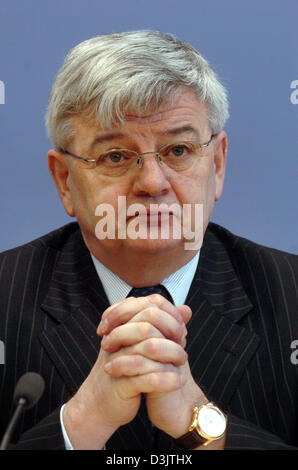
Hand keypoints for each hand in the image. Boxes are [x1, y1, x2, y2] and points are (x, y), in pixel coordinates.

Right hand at [63, 294, 189, 448]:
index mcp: (121, 326)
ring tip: (182, 361)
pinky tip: (178, 381)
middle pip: (148, 324)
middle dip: (171, 331)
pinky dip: (167, 380)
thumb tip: (186, 309)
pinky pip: (147, 378)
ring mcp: (117, 360)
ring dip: (173, 353)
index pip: (146, 306)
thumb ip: (164, 325)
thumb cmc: (124, 370)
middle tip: (182, 343)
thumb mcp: (143, 343)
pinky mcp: (121, 385)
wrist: (100, 402)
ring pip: (150, 347)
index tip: (178, 328)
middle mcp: (116, 339)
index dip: (168, 315)